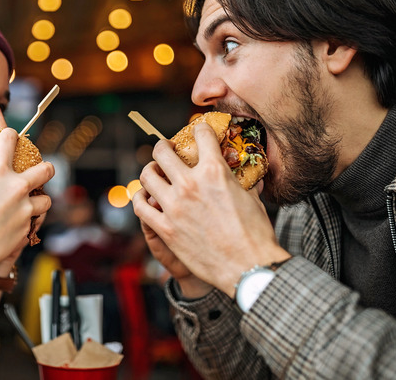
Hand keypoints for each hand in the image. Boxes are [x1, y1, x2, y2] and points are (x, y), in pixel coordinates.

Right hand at [0, 128, 53, 279]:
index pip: (8, 142)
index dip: (10, 136)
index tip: (12, 136)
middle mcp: (16, 187)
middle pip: (45, 170)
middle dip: (46, 169)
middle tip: (46, 169)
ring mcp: (25, 210)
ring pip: (46, 201)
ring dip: (39, 201)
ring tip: (31, 205)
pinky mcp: (26, 230)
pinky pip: (33, 223)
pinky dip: (27, 224)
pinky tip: (15, 228)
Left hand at [134, 123, 288, 296]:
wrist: (248, 267)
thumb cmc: (255, 234)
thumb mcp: (252, 198)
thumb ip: (242, 182)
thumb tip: (248, 174)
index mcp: (215, 171)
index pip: (200, 135)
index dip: (199, 129)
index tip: (197, 132)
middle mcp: (190, 184)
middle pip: (162, 151)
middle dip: (163, 146)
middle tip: (166, 149)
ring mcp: (175, 206)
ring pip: (147, 176)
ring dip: (149, 171)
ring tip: (153, 172)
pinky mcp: (165, 228)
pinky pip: (140, 206)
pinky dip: (140, 199)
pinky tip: (145, 198)